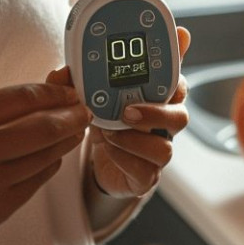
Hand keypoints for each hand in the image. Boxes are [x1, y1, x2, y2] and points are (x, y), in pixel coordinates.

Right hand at [0, 83, 90, 244]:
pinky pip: (37, 179)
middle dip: (72, 115)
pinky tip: (52, 157)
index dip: (54, 91)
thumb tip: (38, 95)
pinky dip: (50, 165)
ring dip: (66, 141)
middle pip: (44, 124)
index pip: (24, 97)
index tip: (68, 89)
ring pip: (46, 153)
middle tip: (83, 111)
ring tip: (74, 132)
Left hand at [47, 26, 190, 198]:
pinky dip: (124, 159)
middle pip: (180, 116)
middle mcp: (164, 124)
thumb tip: (62, 72)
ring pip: (165, 148)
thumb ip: (77, 82)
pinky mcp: (147, 175)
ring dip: (135, 140)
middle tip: (127, 110)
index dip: (171, 75)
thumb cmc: (104, 118)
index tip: (152, 68)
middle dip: (156, 112)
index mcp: (158, 97)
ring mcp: (158, 151)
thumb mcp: (89, 96)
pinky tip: (107, 149)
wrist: (99, 159)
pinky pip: (145, 171)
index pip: (176, 82)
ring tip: (109, 133)